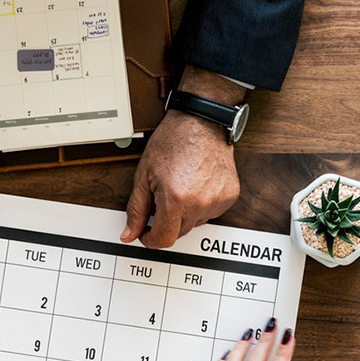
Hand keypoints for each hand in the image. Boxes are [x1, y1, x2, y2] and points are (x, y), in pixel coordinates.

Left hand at [121, 67, 246, 248]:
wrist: (201, 121)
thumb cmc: (173, 141)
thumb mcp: (144, 175)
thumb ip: (136, 209)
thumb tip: (129, 234)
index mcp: (176, 199)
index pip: (163, 239)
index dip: (150, 239)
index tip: (146, 232)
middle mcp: (200, 203)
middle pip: (178, 233)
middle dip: (166, 222)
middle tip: (161, 199)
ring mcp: (218, 200)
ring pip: (195, 223)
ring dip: (184, 213)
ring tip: (180, 187)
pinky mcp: (230, 196)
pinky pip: (211, 213)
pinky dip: (200, 205)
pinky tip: (195, 186)